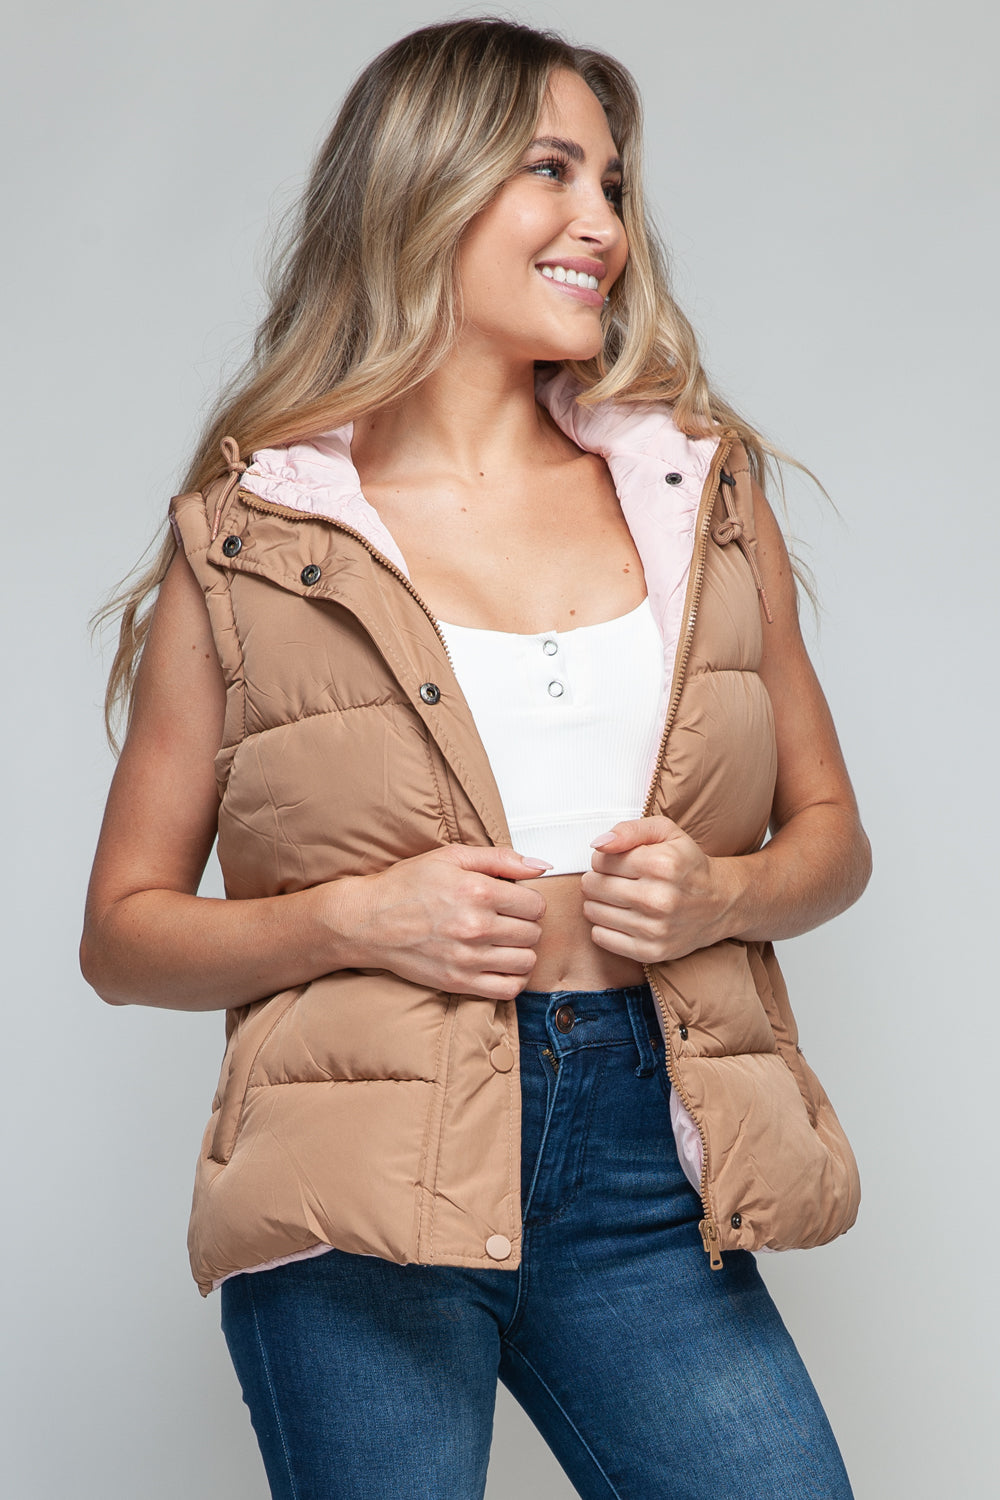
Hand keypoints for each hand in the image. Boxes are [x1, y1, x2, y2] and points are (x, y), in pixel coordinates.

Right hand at [345, 844, 548, 999]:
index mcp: (477, 891)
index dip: (529, 902)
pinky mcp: (458, 982)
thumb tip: (541, 865)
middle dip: (526, 924)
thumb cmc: (406, 886)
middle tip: (508, 920)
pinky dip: (514, 979)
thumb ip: (500, 858)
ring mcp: (467, 958)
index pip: (535, 905)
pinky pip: (508, 989)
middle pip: (533, 933)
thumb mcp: (451, 857)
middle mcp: (475, 926)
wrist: (367, 921)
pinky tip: (502, 965)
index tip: (516, 902)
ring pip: (527, 961)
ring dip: (522, 951)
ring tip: (505, 942)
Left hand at [580, 818, 738, 963]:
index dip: (603, 859)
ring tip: (619, 897)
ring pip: (592, 911)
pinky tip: (621, 917)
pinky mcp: (651, 952)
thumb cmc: (686, 863)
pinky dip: (604, 926)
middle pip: (593, 886)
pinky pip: (600, 937)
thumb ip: (629, 830)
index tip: (618, 863)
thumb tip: (597, 844)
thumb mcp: (665, 832)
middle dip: (598, 879)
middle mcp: (659, 899)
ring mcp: (655, 929)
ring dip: (599, 902)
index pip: (600, 861)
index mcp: (662, 865)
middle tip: (615, 880)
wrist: (721, 903)